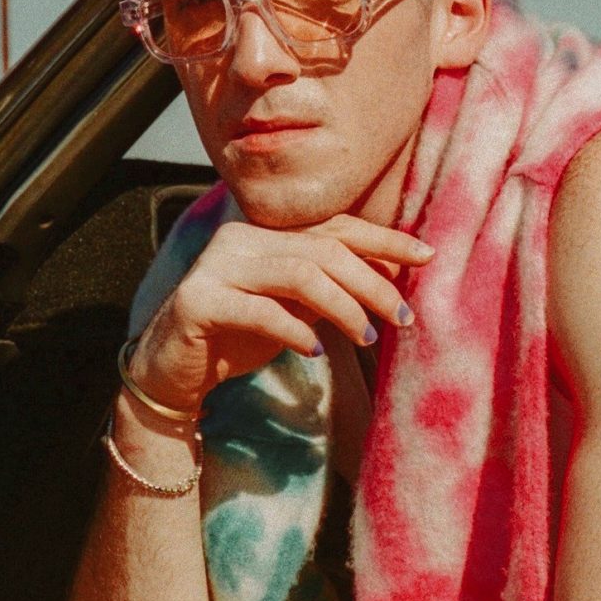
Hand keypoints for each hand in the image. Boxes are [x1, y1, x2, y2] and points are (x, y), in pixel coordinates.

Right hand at [131, 213, 432, 410]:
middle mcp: (241, 238)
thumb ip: (332, 287)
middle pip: (325, 249)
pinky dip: (296, 331)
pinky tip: (315, 352)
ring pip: (299, 274)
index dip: (384, 240)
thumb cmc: (240, 336)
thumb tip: (393, 276)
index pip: (336, 227)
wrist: (173, 372)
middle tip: (404, 317)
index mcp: (266, 231)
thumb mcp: (295, 307)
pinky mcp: (198, 300)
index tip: (427, 257)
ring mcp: (217, 265)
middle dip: (373, 283)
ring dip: (344, 308)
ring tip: (369, 337)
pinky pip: (260, 310)